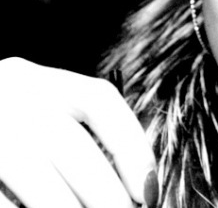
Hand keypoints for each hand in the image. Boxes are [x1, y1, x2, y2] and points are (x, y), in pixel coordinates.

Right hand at [0, 58, 155, 207]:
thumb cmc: (5, 126)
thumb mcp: (35, 114)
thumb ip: (74, 139)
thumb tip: (135, 188)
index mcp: (38, 79)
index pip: (99, 101)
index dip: (132, 148)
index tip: (149, 192)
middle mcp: (8, 91)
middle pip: (72, 144)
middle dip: (105, 192)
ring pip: (36, 173)